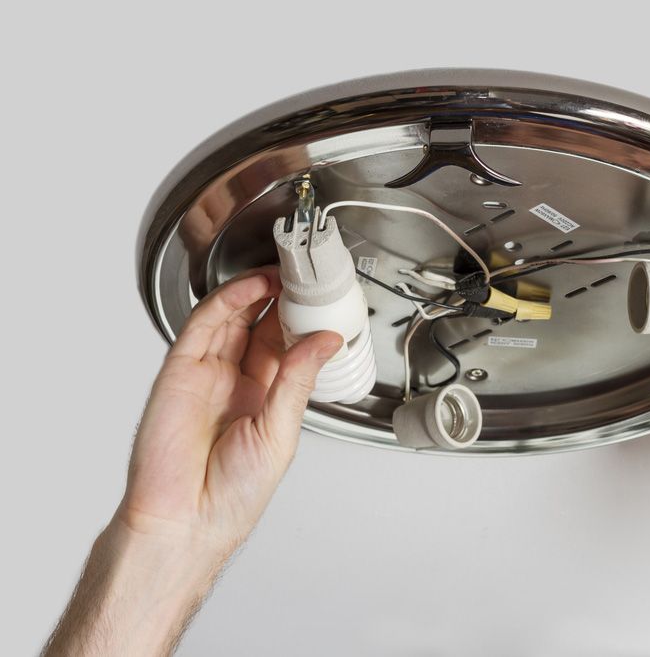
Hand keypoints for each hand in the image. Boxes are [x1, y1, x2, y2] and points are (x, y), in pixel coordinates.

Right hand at [118, 266, 341, 557]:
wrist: (185, 522)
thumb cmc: (231, 496)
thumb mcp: (280, 433)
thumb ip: (298, 380)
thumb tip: (325, 341)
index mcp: (266, 399)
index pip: (286, 346)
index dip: (303, 320)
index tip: (326, 297)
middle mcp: (236, 383)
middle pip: (261, 325)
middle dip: (283, 298)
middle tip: (306, 273)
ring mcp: (207, 374)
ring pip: (233, 317)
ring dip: (258, 290)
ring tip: (285, 271)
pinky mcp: (180, 371)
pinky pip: (204, 326)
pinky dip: (228, 300)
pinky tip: (254, 287)